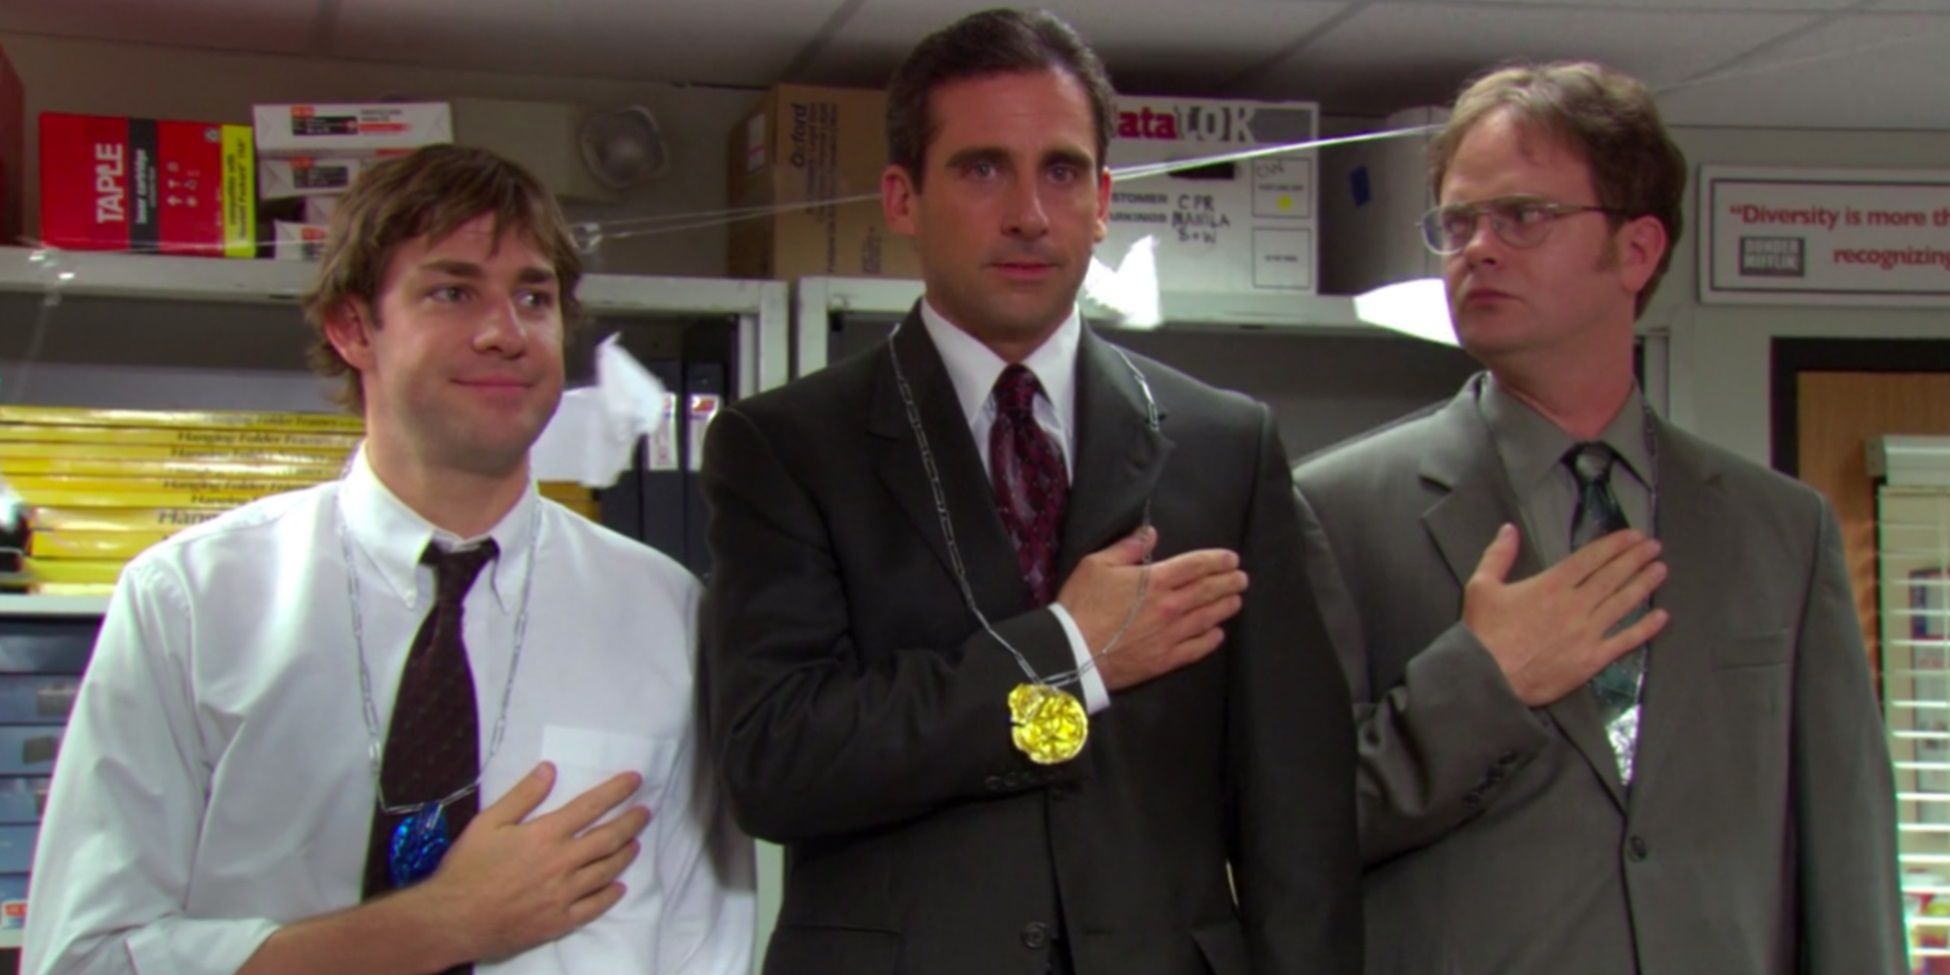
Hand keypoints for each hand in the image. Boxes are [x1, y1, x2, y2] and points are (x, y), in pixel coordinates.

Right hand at [410, 762, 650, 962]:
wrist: (451, 920)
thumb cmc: (466, 868)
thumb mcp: (487, 823)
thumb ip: (522, 796)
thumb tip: (549, 770)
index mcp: (545, 835)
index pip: (590, 806)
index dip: (616, 791)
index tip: (635, 780)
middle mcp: (561, 862)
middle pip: (608, 838)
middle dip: (631, 821)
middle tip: (645, 812)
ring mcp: (564, 894)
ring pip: (606, 871)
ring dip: (625, 854)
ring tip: (635, 844)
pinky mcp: (560, 921)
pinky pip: (594, 907)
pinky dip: (610, 895)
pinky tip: (619, 887)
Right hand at [1056, 526, 1247, 692]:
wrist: (1072, 651)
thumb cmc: (1081, 604)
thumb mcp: (1096, 565)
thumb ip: (1127, 548)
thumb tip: (1151, 533)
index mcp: (1156, 580)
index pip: (1196, 565)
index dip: (1217, 560)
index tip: (1232, 558)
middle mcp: (1171, 606)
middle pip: (1209, 591)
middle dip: (1229, 582)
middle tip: (1242, 578)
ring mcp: (1171, 635)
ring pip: (1208, 618)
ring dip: (1225, 607)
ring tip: (1236, 600)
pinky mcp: (1166, 660)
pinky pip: (1197, 648)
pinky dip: (1212, 639)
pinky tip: (1218, 633)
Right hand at [1463, 524, 1668, 706]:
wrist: (1488, 678)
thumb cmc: (1484, 632)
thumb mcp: (1481, 586)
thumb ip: (1498, 555)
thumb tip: (1509, 529)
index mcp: (1552, 584)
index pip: (1590, 558)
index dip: (1615, 544)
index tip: (1634, 535)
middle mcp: (1576, 604)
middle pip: (1612, 576)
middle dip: (1635, 558)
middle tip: (1655, 547)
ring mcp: (1588, 632)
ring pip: (1623, 603)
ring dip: (1644, 584)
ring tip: (1661, 570)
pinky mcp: (1592, 659)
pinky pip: (1624, 640)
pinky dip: (1645, 628)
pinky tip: (1661, 616)